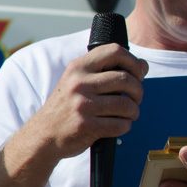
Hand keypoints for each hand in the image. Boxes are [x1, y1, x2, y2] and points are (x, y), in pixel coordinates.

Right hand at [25, 43, 147, 159]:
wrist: (44, 134)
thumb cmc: (66, 107)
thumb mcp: (77, 81)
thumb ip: (106, 71)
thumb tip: (143, 66)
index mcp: (78, 67)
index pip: (115, 51)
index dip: (133, 61)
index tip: (137, 73)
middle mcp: (79, 83)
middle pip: (126, 79)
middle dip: (138, 91)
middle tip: (135, 99)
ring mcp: (82, 104)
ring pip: (127, 104)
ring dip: (133, 111)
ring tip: (128, 114)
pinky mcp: (86, 125)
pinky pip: (120, 124)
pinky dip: (125, 126)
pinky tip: (117, 126)